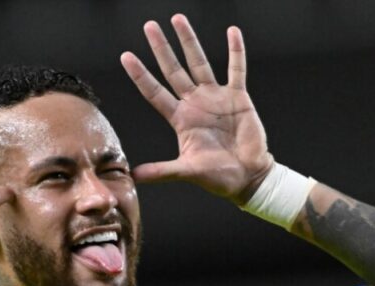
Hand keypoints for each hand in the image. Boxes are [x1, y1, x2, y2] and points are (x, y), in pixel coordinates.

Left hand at [121, 14, 272, 202]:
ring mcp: (216, 98)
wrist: (248, 177)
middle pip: (173, 70)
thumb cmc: (218, 177)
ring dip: (190, 41)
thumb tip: (133, 176)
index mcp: (181, 119)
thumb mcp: (187, 171)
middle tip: (149, 26)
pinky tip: (232, 32)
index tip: (126, 56)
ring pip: (200, 63)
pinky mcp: (238, 97)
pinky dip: (235, 51)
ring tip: (178, 19)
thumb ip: (162, 171)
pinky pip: (236, 69)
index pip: (154, 92)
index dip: (141, 75)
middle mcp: (195, 104)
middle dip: (161, 48)